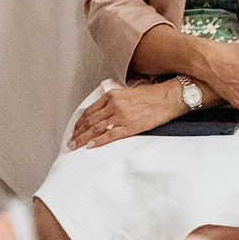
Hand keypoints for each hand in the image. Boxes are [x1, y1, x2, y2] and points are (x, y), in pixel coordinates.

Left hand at [69, 82, 187, 149]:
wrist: (167, 98)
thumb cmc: (151, 95)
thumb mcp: (128, 93)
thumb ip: (115, 101)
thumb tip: (105, 112)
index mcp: (112, 95)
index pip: (89, 111)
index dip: (79, 122)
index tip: (75, 129)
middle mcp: (114, 105)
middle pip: (90, 121)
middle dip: (78, 133)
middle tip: (71, 141)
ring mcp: (121, 116)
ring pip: (96, 129)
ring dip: (83, 139)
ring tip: (75, 146)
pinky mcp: (129, 126)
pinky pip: (110, 135)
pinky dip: (98, 142)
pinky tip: (90, 146)